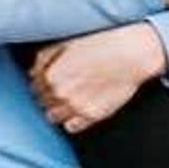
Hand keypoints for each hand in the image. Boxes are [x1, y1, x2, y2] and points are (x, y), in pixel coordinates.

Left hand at [31, 22, 166, 133]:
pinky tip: (81, 106)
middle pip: (43, 102)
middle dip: (50, 95)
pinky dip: (72, 120)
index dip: (42, 82)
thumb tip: (33, 71)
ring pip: (53, 117)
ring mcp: (76, 107)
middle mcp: (60, 94)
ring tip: (73, 96)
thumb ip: (46, 57)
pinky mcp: (93, 116)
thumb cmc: (105, 42)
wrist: (134, 52)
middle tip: (65, 85)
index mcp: (51, 75)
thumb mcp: (69, 41)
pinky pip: (72, 127)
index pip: (34, 86)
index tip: (52, 78)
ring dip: (58, 108)